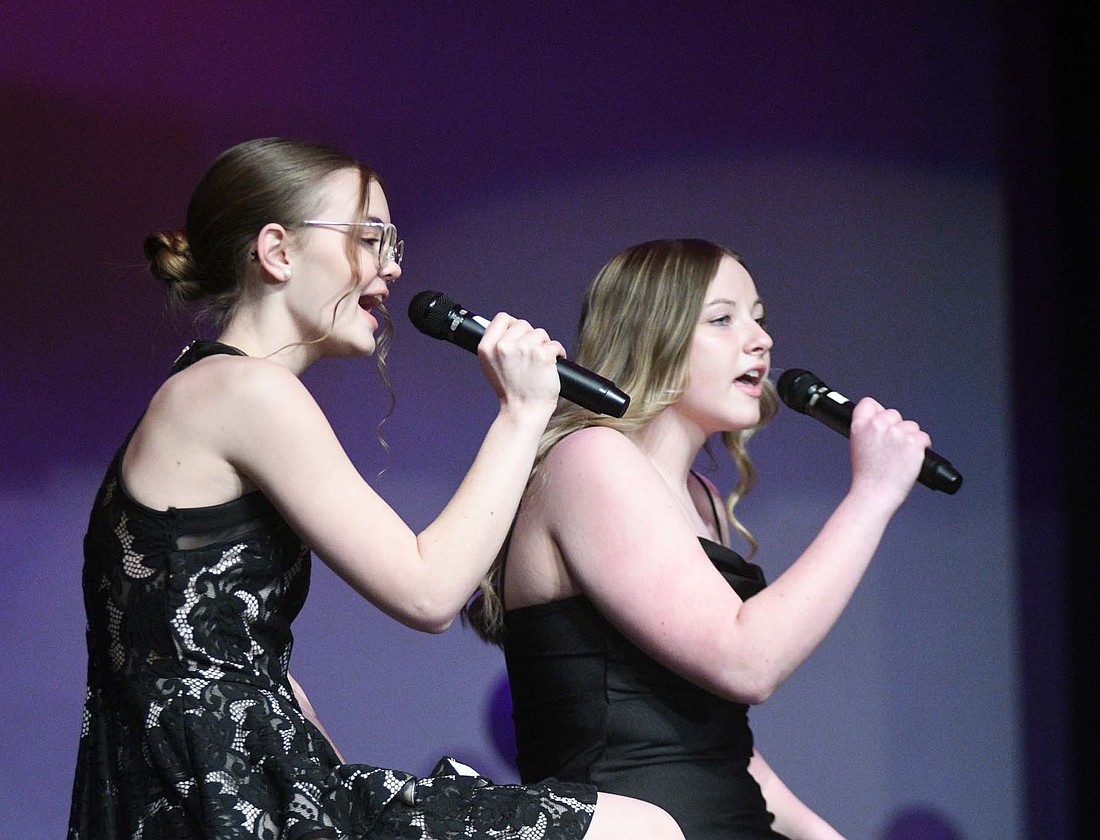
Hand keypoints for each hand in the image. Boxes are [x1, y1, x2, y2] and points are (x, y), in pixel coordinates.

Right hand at [476, 313, 563, 414]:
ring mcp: (524, 349)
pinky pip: (555, 344)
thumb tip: (507, 328)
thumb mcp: (490, 366)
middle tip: (530, 355)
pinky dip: (558, 353)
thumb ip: (495, 346)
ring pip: (541, 333)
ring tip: (540, 363)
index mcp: (487, 347)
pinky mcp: (543, 355)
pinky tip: (552, 365)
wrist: (523, 411)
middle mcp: (504, 346)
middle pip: (523, 324)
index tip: (519, 335)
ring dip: (544, 345)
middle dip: (530, 337)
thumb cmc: (510, 391)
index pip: (502, 318)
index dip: (513, 325)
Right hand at [847, 397, 930, 511]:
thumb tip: (881, 421)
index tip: (881, 422)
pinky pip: (924, 437)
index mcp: (860, 425)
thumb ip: (867, 430)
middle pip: (894, 414)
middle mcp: (877, 426)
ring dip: (910, 438)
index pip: (869, 403)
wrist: (874, 494)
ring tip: (900, 456)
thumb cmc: (867, 476)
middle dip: (896, 427)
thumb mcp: (857, 446)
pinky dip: (922, 447)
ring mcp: (896, 433)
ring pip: (911, 426)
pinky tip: (912, 458)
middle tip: (892, 447)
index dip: (877, 411)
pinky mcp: (913, 442)